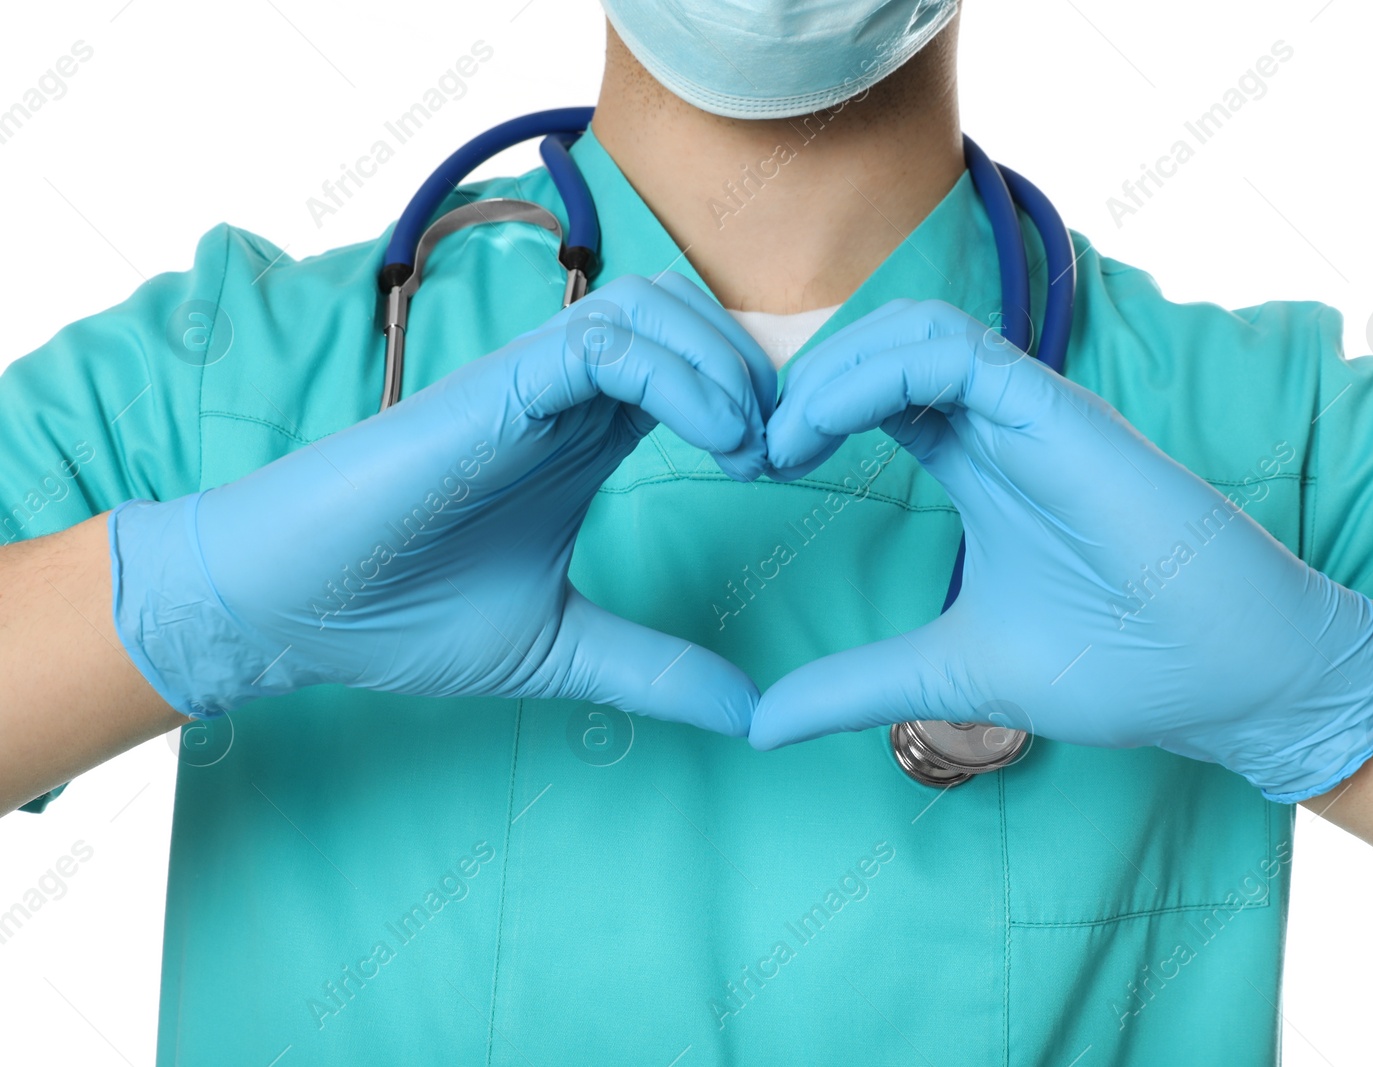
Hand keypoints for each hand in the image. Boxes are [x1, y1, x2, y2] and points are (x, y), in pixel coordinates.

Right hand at [110, 273, 774, 733]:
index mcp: (585, 435)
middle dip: (756, 368)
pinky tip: (719, 440)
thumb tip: (750, 715)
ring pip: (652, 307)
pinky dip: (677, 375)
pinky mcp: (493, 390)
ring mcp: (528, 384)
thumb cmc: (404, 617)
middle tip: (790, 451)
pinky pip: (602, 343)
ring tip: (755, 447)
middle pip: (686, 315)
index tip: (795, 471)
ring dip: (725, 363)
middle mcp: (563, 395)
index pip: (695, 367)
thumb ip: (654, 670)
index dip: (759, 402)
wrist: (289, 613)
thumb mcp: (561, 649)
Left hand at [754, 299, 1372, 801]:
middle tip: (742, 448)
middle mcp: (999, 427)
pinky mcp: (1062, 414)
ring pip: (912, 330)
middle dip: (798, 384)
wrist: (1234, 682)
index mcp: (977, 466)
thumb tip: (759, 726)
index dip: (802, 417)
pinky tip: (818, 430)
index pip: (873, 399)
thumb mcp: (951, 674)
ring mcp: (1032, 414)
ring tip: (774, 442)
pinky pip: (954, 349)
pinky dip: (873, 370)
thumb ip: (856, 687)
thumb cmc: (1121, 666)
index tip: (747, 472)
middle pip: (879, 350)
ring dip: (827, 370)